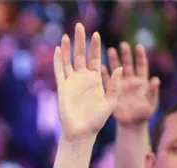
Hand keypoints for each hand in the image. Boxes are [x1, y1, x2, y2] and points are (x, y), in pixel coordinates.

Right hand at [53, 24, 122, 142]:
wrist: (82, 132)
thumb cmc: (97, 120)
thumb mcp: (110, 101)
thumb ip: (114, 85)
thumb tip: (119, 68)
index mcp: (95, 79)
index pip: (95, 58)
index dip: (95, 47)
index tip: (96, 34)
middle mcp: (83, 78)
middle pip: (81, 55)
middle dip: (81, 41)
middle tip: (80, 26)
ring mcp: (72, 82)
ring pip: (69, 60)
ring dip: (67, 48)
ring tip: (66, 35)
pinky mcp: (63, 88)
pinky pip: (59, 71)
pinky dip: (58, 61)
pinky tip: (58, 50)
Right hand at [107, 42, 159, 127]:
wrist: (132, 123)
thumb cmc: (144, 114)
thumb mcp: (151, 104)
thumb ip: (153, 92)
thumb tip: (156, 80)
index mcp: (141, 81)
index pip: (141, 65)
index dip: (140, 56)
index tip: (138, 46)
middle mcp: (130, 80)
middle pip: (128, 64)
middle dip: (125, 54)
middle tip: (123, 45)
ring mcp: (120, 85)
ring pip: (117, 69)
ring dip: (114, 60)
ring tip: (110, 50)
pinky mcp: (112, 91)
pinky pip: (107, 81)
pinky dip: (105, 75)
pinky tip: (101, 67)